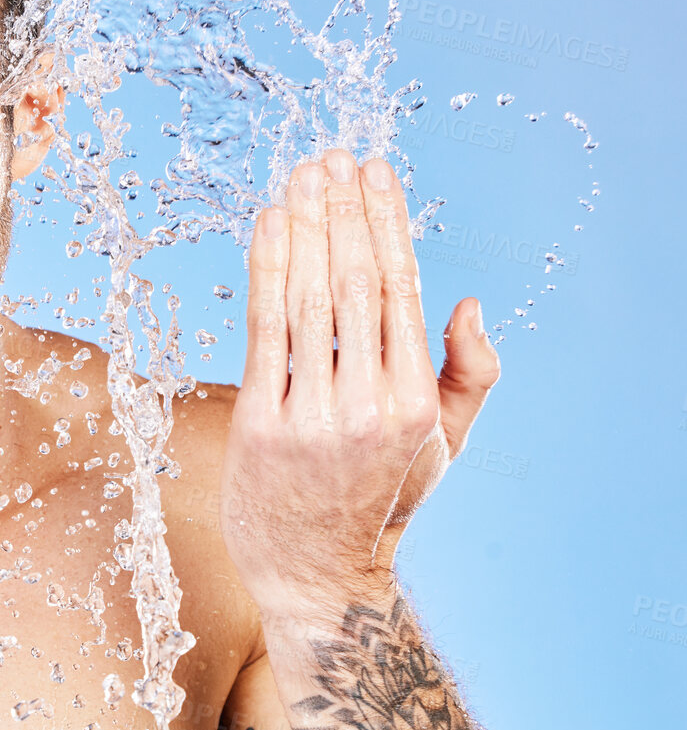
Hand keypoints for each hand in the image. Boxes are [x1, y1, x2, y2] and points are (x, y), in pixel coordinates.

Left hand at [221, 150, 500, 610]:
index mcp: (416, 401)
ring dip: (302, 227)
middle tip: (331, 157)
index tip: (374, 171)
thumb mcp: (442, 444)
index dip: (385, 223)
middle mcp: (367, 404)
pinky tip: (267, 224)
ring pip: (307, 298)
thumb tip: (469, 303)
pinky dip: (265, 270)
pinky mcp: (260, 424)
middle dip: (341, 210)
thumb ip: (469, 375)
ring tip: (300, 177)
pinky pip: (263, 331)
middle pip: (352, 282)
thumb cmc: (380, 496)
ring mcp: (311, 415)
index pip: (400, 289)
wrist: (317, 572)